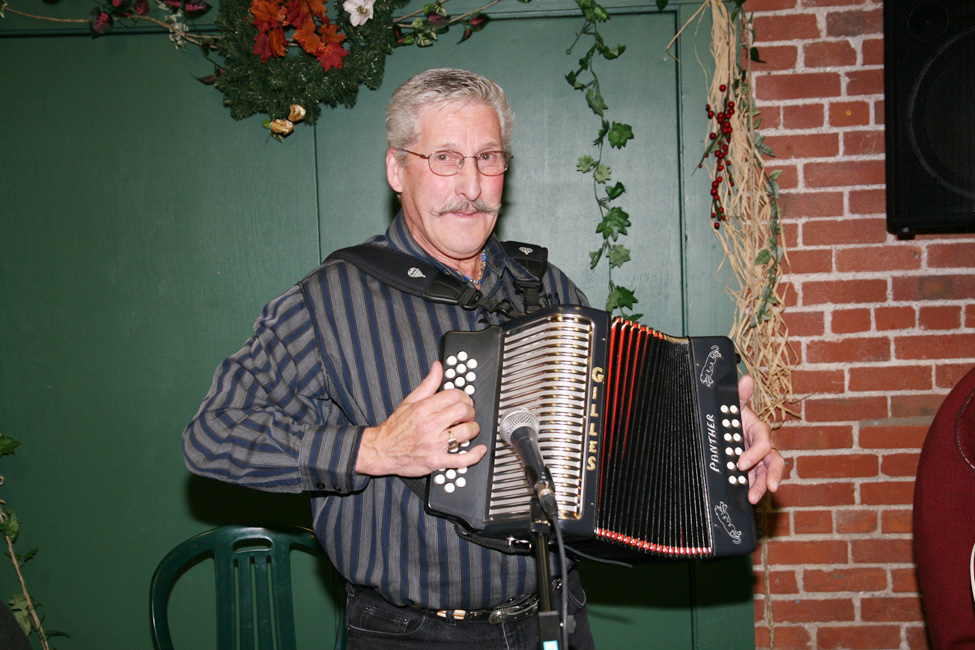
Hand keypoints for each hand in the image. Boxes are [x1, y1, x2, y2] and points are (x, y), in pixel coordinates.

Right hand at [355, 362, 487, 476]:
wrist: (382, 450)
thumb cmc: (396, 427)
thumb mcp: (409, 401)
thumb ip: (428, 384)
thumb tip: (438, 367)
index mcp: (423, 409)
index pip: (454, 396)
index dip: (464, 396)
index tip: (464, 401)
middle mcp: (429, 425)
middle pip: (463, 411)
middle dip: (470, 411)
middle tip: (467, 414)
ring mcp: (434, 444)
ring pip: (465, 432)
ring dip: (473, 429)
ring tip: (469, 428)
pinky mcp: (436, 461)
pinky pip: (461, 459)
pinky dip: (474, 455)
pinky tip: (479, 449)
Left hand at [736, 374, 784, 504]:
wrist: (727, 425)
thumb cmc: (734, 415)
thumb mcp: (734, 405)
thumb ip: (739, 394)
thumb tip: (746, 379)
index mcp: (760, 432)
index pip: (763, 444)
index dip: (754, 454)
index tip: (741, 463)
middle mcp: (763, 448)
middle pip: (773, 463)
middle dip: (772, 476)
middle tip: (770, 488)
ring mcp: (759, 461)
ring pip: (766, 475)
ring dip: (761, 487)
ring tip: (753, 499)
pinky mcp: (752, 471)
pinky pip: (755, 481)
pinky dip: (753, 488)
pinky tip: (746, 498)